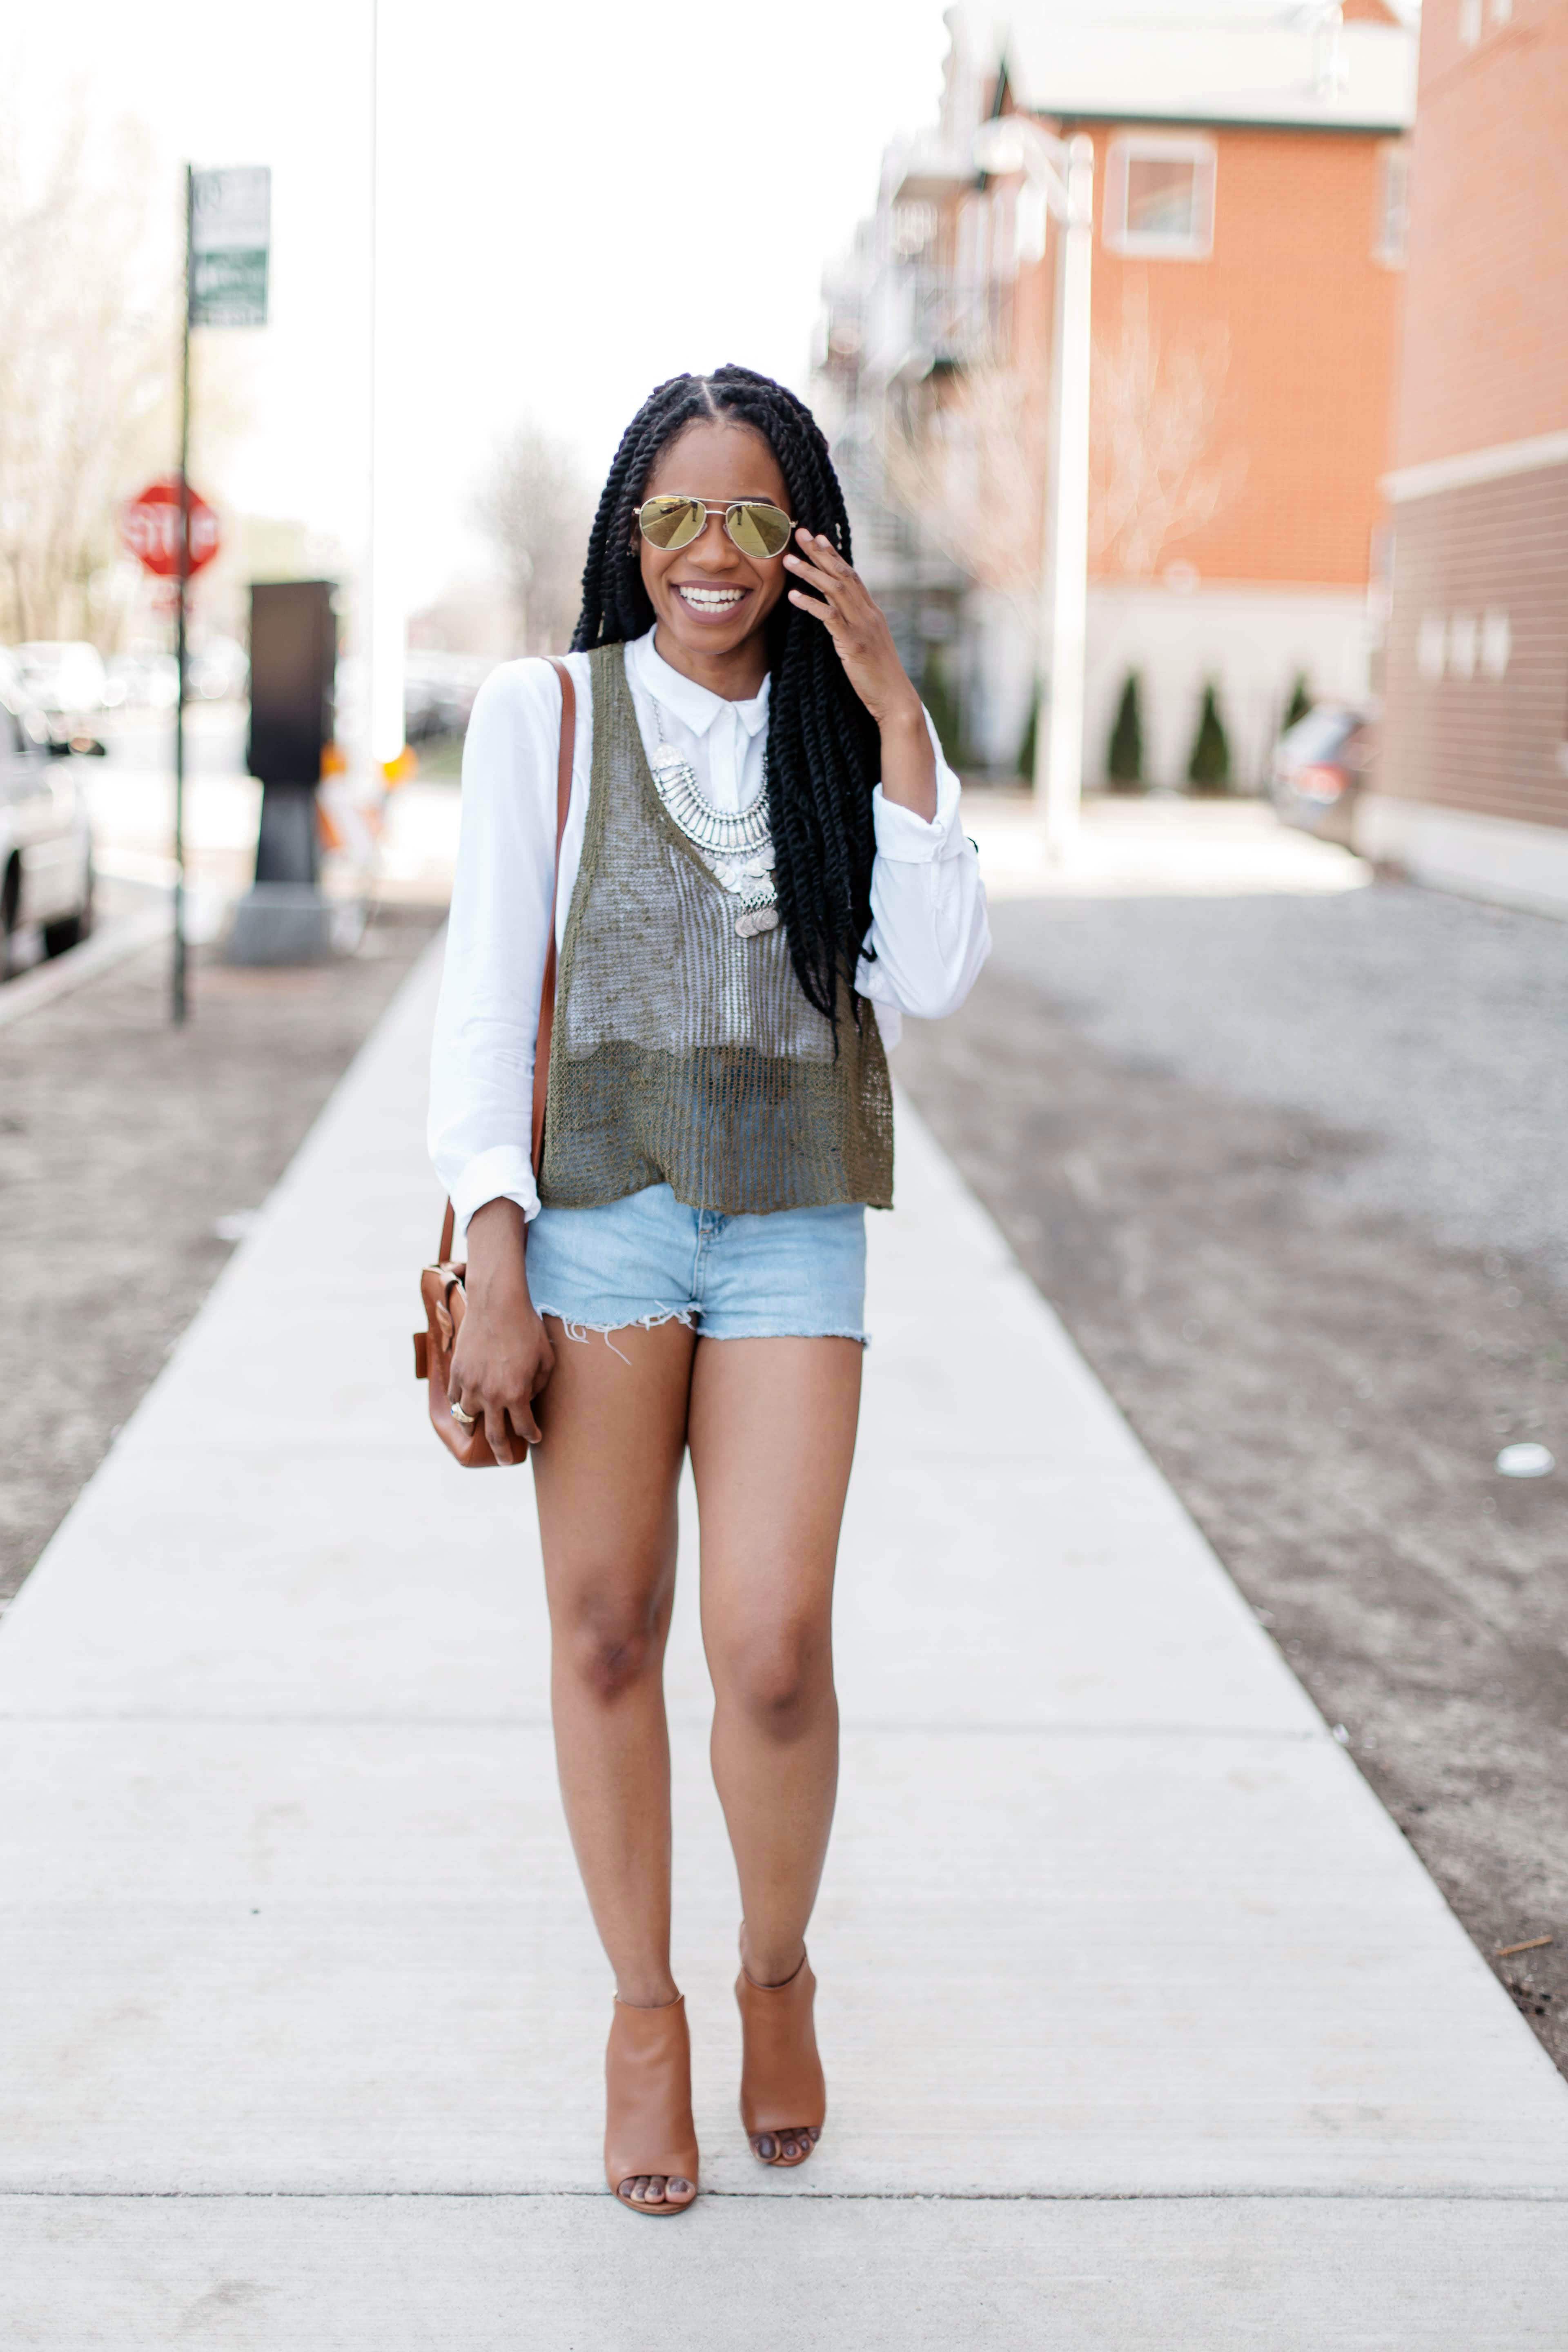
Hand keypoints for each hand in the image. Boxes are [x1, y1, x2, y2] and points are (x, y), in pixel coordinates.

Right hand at [448, 1198, 555, 1463]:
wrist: (497, 1303)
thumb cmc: (527, 1328)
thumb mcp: (545, 1358)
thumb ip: (538, 1385)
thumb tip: (527, 1398)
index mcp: (517, 1394)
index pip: (524, 1426)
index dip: (531, 1435)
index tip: (535, 1437)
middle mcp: (491, 1395)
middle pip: (494, 1435)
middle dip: (502, 1452)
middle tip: (505, 1461)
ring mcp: (470, 1385)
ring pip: (468, 1419)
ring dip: (475, 1427)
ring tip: (479, 1432)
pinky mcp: (457, 1372)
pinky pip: (455, 1398)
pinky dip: (460, 1405)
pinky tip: (466, 1407)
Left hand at [783, 530, 921, 729]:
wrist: (894, 698)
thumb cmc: (878, 677)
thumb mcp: (869, 644)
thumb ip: (856, 626)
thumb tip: (839, 617)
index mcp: (872, 612)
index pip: (852, 575)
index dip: (834, 555)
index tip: (818, 537)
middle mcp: (868, 613)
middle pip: (842, 574)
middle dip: (820, 552)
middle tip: (800, 533)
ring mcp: (862, 626)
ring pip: (834, 589)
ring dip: (810, 572)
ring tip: (788, 559)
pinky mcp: (853, 643)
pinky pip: (829, 616)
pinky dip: (811, 604)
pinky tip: (793, 595)